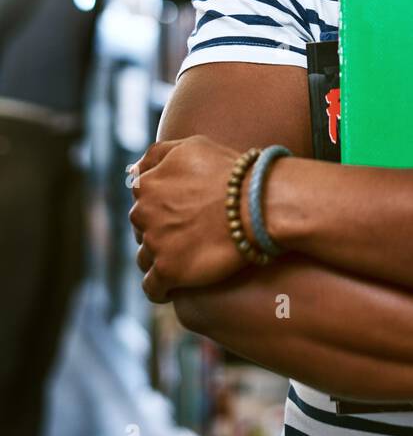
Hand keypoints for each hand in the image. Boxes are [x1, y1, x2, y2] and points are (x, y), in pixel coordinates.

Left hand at [128, 135, 255, 302]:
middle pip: (142, 229)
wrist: (257, 203)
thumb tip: (132, 170)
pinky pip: (152, 288)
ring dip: (161, 259)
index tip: (182, 212)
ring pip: (145, 258)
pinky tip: (175, 287)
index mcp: (146, 184)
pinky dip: (161, 290)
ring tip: (187, 260)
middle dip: (160, 232)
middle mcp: (143, 213)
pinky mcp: (168, 270)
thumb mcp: (191, 146)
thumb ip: (157, 155)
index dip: (162, 206)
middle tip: (190, 234)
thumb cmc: (230, 171)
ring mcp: (154, 243)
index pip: (142, 200)